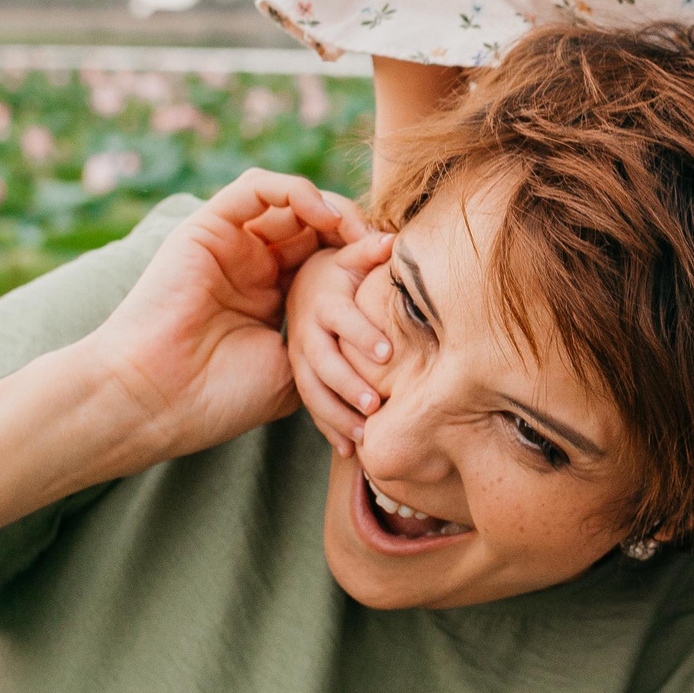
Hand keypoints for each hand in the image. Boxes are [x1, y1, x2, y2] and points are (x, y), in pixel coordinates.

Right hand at [81, 170, 366, 466]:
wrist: (157, 400)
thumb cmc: (220, 396)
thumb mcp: (295, 369)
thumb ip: (330, 337)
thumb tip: (381, 327)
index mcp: (270, 295)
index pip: (324, 256)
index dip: (360, 256)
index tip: (395, 270)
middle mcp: (250, 263)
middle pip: (312, 223)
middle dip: (353, 228)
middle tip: (383, 247)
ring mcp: (227, 243)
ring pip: (289, 200)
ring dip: (331, 207)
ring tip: (358, 233)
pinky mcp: (206, 226)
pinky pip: (255, 189)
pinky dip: (296, 192)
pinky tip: (324, 217)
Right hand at [288, 233, 397, 457]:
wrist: (302, 287)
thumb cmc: (340, 271)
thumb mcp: (349, 256)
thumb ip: (369, 250)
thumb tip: (393, 240)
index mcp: (325, 302)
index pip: (342, 319)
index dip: (362, 334)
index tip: (386, 354)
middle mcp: (308, 332)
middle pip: (324, 362)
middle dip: (348, 385)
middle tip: (373, 406)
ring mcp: (300, 359)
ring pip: (314, 391)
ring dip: (338, 416)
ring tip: (363, 439)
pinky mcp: (301, 379)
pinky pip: (312, 407)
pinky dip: (329, 429)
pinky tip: (349, 452)